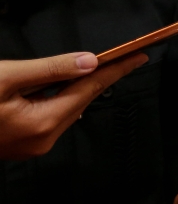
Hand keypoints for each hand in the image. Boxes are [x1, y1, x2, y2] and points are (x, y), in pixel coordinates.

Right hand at [0, 51, 147, 158]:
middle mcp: (43, 140)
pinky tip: (60, 85)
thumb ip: (50, 70)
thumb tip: (89, 62)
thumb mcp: (7, 77)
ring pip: (67, 110)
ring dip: (79, 88)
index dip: (116, 70)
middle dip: (101, 77)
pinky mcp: (23, 144)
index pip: (90, 90)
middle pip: (81, 101)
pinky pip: (51, 117)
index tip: (139, 57)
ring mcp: (32, 146)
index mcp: (42, 123)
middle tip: (122, 57)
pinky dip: (60, 99)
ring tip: (96, 66)